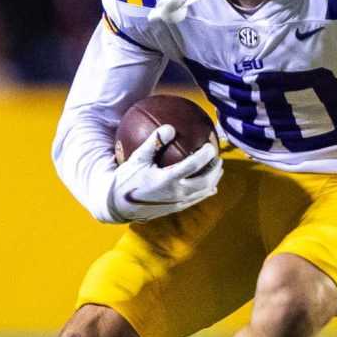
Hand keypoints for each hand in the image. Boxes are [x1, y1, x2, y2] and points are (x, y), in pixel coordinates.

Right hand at [105, 134, 222, 222]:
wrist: (118, 205)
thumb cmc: (127, 179)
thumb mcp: (138, 158)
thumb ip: (154, 142)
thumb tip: (170, 127)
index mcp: (167, 179)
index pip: (194, 165)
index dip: (206, 155)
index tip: (210, 145)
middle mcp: (176, 192)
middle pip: (205, 181)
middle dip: (215, 169)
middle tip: (218, 157)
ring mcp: (177, 202)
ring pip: (203, 192)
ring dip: (214, 180)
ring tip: (218, 169)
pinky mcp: (175, 209)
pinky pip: (196, 200)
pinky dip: (206, 192)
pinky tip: (210, 187)